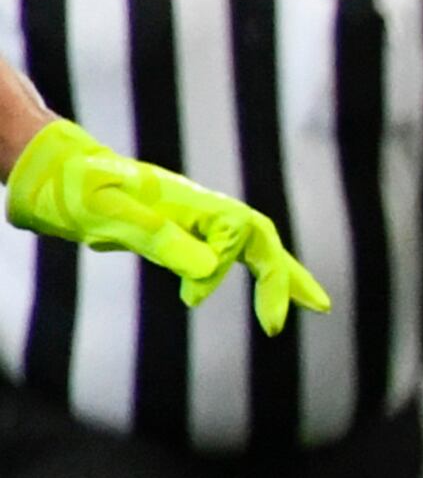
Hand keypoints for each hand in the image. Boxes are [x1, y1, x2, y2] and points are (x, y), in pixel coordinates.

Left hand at [6, 119, 334, 331]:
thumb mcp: (111, 216)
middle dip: (288, 275)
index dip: (222, 268)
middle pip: (260, 239)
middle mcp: (199, 207)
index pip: (236, 235)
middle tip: (319, 308)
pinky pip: (226, 250)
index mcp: (190, 202)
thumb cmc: (74, 189)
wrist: (49, 169)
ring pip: (249, 245)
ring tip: (312, 301)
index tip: (190, 300)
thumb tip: (207, 274)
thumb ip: (160, 240)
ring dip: (281, 273)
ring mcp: (191, 217)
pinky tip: (257, 282)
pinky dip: (249, 268)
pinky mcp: (177, 228)